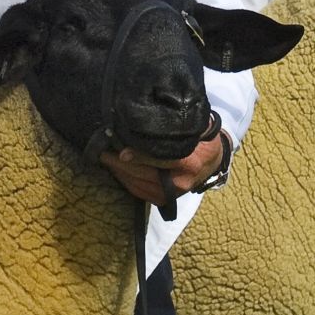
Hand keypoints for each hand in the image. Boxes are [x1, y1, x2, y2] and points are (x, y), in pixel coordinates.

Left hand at [99, 127, 226, 204]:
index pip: (159, 159)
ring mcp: (173, 194)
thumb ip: (177, 124)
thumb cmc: (201, 138)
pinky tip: (116, 170)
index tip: (121, 152)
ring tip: (105, 158)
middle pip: (144, 174)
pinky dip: (125, 181)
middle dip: (120, 163)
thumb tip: (155, 115)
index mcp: (190, 162)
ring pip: (138, 185)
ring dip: (119, 173)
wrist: (212, 160)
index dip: (139, 156)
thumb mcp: (195, 127)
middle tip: (102, 151)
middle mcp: (181, 182)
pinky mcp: (165, 200)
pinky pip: (139, 192)